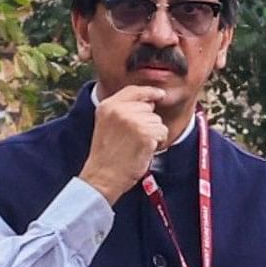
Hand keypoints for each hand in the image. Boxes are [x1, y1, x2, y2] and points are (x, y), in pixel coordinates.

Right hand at [76, 85, 175, 200]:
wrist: (103, 176)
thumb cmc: (106, 154)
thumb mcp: (106, 123)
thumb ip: (123, 109)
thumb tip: (150, 100)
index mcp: (107, 106)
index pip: (133, 90)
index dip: (149, 92)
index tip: (159, 94)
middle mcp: (119, 110)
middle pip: (149, 107)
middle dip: (147, 122)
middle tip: (133, 138)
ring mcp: (133, 121)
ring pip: (157, 121)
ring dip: (153, 134)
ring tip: (136, 145)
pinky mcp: (145, 134)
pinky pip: (162, 132)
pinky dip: (158, 143)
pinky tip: (144, 150)